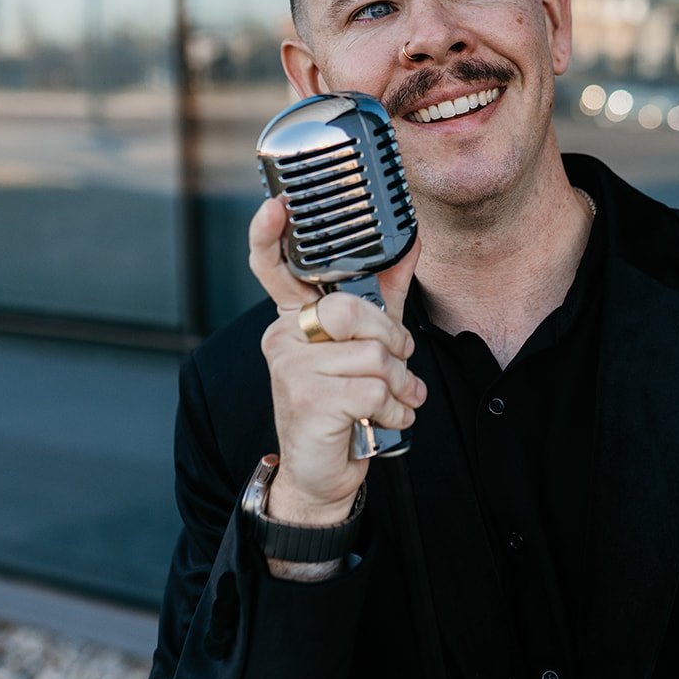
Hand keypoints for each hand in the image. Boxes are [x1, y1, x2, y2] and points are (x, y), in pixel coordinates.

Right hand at [249, 197, 424, 521]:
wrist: (323, 474)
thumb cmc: (344, 404)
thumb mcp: (367, 344)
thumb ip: (384, 296)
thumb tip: (409, 242)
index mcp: (293, 317)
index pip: (272, 267)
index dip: (269, 235)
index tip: (277, 204)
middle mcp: (282, 336)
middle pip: (353, 311)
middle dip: (392, 340)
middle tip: (400, 362)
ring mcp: (290, 367)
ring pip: (372, 354)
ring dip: (399, 384)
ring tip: (394, 400)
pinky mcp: (306, 399)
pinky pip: (372, 389)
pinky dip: (394, 408)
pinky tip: (386, 419)